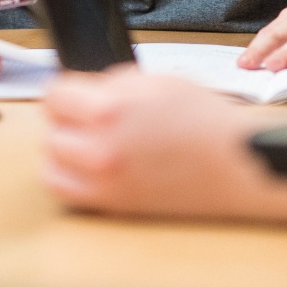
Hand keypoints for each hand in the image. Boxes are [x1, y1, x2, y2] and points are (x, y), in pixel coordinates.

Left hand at [43, 69, 268, 219]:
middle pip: (51, 129)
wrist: (235, 162)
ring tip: (86, 142)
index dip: (66, 90)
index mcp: (108, 110)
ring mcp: (104, 182)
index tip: (73, 93)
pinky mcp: (113, 205)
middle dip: (67, 119)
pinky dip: (70, 178)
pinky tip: (88, 167)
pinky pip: (67, 192)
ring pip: (52, 163)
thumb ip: (112, 83)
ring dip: (64, 150)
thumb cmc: (205, 122)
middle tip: (87, 117)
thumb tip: (86, 89)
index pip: (54, 95)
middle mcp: (100, 149)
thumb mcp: (156, 81)